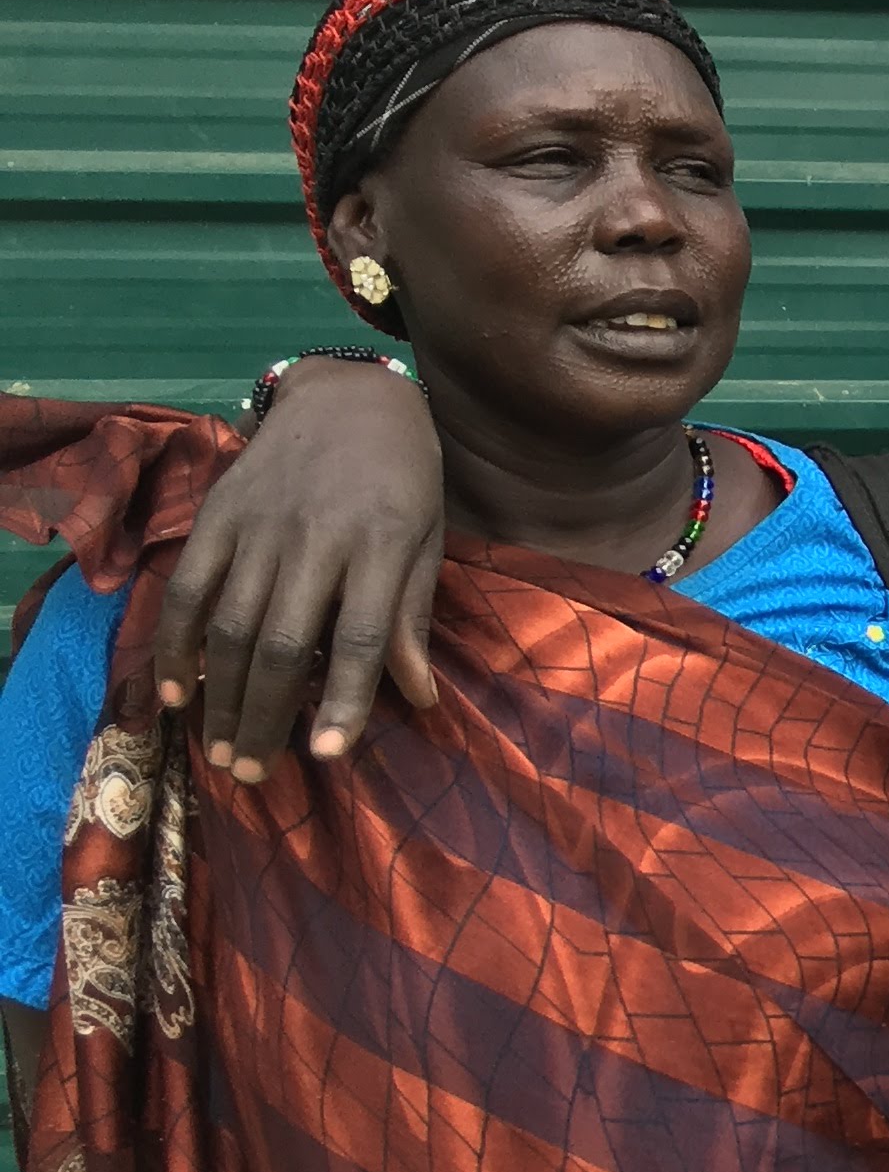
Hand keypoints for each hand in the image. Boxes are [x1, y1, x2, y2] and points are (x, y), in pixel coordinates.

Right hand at [155, 359, 443, 781]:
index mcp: (381, 546)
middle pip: (284, 643)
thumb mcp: (428, 541)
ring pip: (231, 626)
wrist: (349, 398)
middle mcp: (315, 539)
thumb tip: (420, 698)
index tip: (325, 756)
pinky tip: (177, 691)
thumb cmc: (404, 479)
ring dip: (223, 696)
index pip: (360, 638)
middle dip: (267, 716)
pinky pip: (188, 589)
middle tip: (254, 773)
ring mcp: (259, 527)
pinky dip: (176, 643)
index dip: (344, 701)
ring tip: (223, 750)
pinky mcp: (217, 516)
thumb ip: (411, 617)